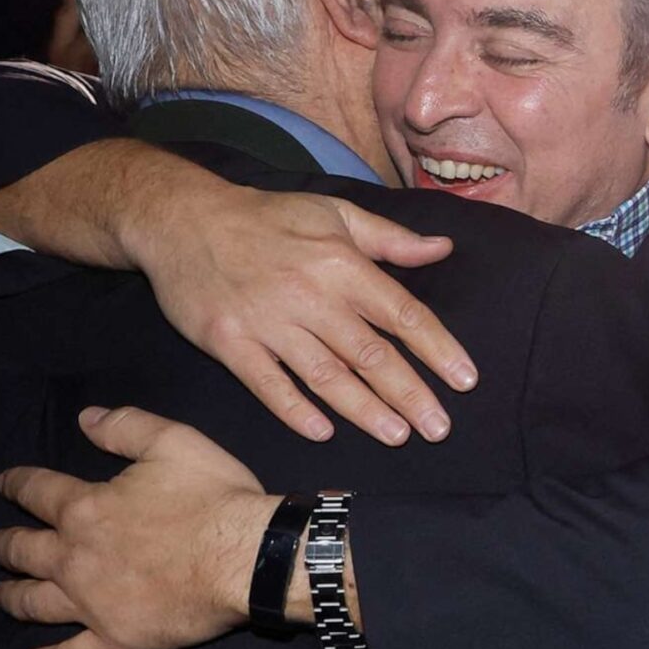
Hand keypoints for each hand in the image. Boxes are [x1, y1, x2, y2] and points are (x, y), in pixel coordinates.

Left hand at [0, 407, 280, 648]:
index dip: (16, 484)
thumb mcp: (175, 443)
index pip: (36, 491)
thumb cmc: (215, 498)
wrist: (250, 559)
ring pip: (34, 602)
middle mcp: (74, 557)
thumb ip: (126, 427)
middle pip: (21, 552)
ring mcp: (91, 603)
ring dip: (10, 597)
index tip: (2, 484)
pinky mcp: (115, 637)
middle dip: (0, 546)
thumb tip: (84, 418)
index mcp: (85, 508)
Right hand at [133, 182, 477, 445]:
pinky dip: (294, 409)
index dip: (437, 349)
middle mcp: (309, 295)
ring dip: (363, 410)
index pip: (402, 314)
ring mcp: (267, 321)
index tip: (465, 380)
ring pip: (325, 375)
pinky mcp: (228, 341)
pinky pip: (267, 383)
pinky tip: (322, 432)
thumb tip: (443, 248)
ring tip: (397, 435)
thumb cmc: (268, 217)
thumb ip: (391, 238)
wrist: (182, 219)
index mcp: (341, 264)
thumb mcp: (334, 214)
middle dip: (410, 394)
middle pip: (370, 354)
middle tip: (439, 428)